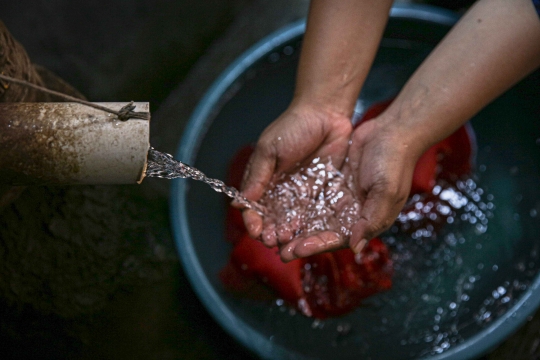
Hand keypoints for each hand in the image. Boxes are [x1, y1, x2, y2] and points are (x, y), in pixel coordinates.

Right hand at [239, 101, 352, 243]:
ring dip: (288, 234)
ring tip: (288, 242)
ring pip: (291, 221)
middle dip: (270, 232)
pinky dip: (308, 227)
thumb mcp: (269, 149)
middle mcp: (280, 191)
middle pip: (272, 219)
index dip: (253, 220)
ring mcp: (300, 194)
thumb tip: (240, 203)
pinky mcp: (320, 194)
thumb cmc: (293, 127)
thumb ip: (258, 176)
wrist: (326, 115)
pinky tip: (306, 236)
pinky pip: (313, 215)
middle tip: (273, 241)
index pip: (253, 207)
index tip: (255, 230)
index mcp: (263, 181)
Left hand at [278, 115, 423, 260]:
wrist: (392, 130)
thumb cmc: (393, 162)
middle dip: (301, 241)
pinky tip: (281, 209)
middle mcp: (352, 214)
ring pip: (314, 217)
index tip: (296, 249)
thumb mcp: (386, 191)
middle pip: (322, 232)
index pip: (337, 239)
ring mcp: (341, 198)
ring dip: (296, 226)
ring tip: (275, 234)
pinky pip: (313, 197)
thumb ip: (371, 220)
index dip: (316, 245)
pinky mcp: (333, 183)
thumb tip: (354, 247)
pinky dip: (299, 204)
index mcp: (367, 221)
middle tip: (278, 249)